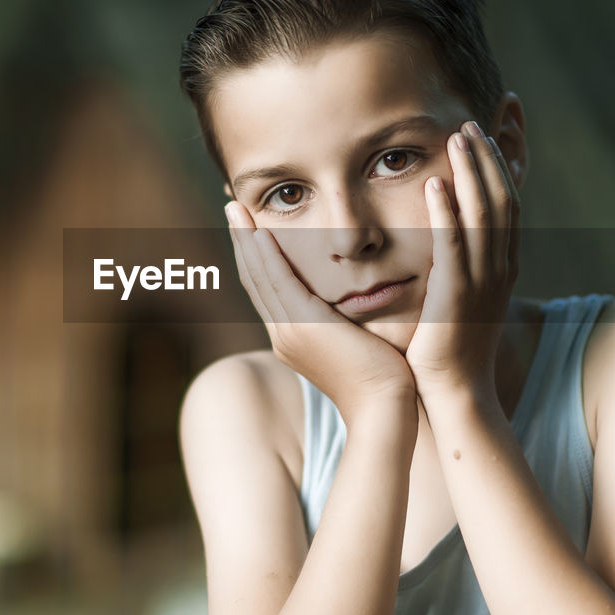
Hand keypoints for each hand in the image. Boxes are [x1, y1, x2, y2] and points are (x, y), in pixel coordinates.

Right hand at [224, 200, 416, 423]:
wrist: (383, 406)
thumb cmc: (380, 379)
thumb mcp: (354, 342)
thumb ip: (343, 321)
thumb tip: (350, 305)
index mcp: (291, 337)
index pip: (267, 288)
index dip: (255, 256)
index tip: (249, 227)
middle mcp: (282, 334)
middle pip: (254, 278)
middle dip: (241, 240)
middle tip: (232, 208)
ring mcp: (289, 331)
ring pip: (260, 275)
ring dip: (246, 239)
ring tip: (235, 208)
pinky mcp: (305, 325)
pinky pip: (280, 281)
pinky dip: (268, 255)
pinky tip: (260, 232)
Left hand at [405, 122, 520, 402]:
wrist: (454, 394)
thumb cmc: (447, 349)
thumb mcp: (459, 297)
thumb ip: (457, 263)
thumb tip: (443, 233)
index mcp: (501, 266)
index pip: (507, 203)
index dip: (501, 164)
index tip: (489, 130)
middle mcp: (499, 269)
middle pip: (501, 199)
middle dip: (488, 157)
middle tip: (472, 121)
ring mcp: (481, 283)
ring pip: (483, 215)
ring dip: (471, 173)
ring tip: (458, 136)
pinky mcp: (456, 298)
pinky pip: (454, 247)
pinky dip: (446, 214)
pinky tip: (434, 185)